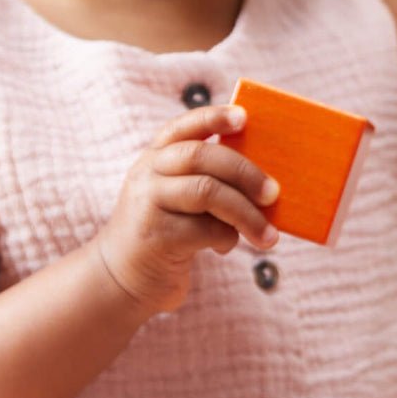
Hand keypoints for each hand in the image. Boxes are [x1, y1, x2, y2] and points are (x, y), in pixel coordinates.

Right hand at [95, 104, 279, 314]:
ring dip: (246, 214)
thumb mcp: (180, 201)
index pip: (182, 127)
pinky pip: (205, 229)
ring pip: (206, 191)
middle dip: (244, 172)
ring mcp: (147, 204)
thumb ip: (207, 184)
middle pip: (200, 156)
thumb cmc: (169, 236)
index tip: (244, 117)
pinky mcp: (155, 237)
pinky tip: (225, 247)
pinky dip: (227, 239)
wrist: (122, 280)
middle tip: (274, 193)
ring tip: (268, 236)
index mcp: (155, 158)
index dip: (213, 116)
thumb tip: (265, 186)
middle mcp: (147, 174)